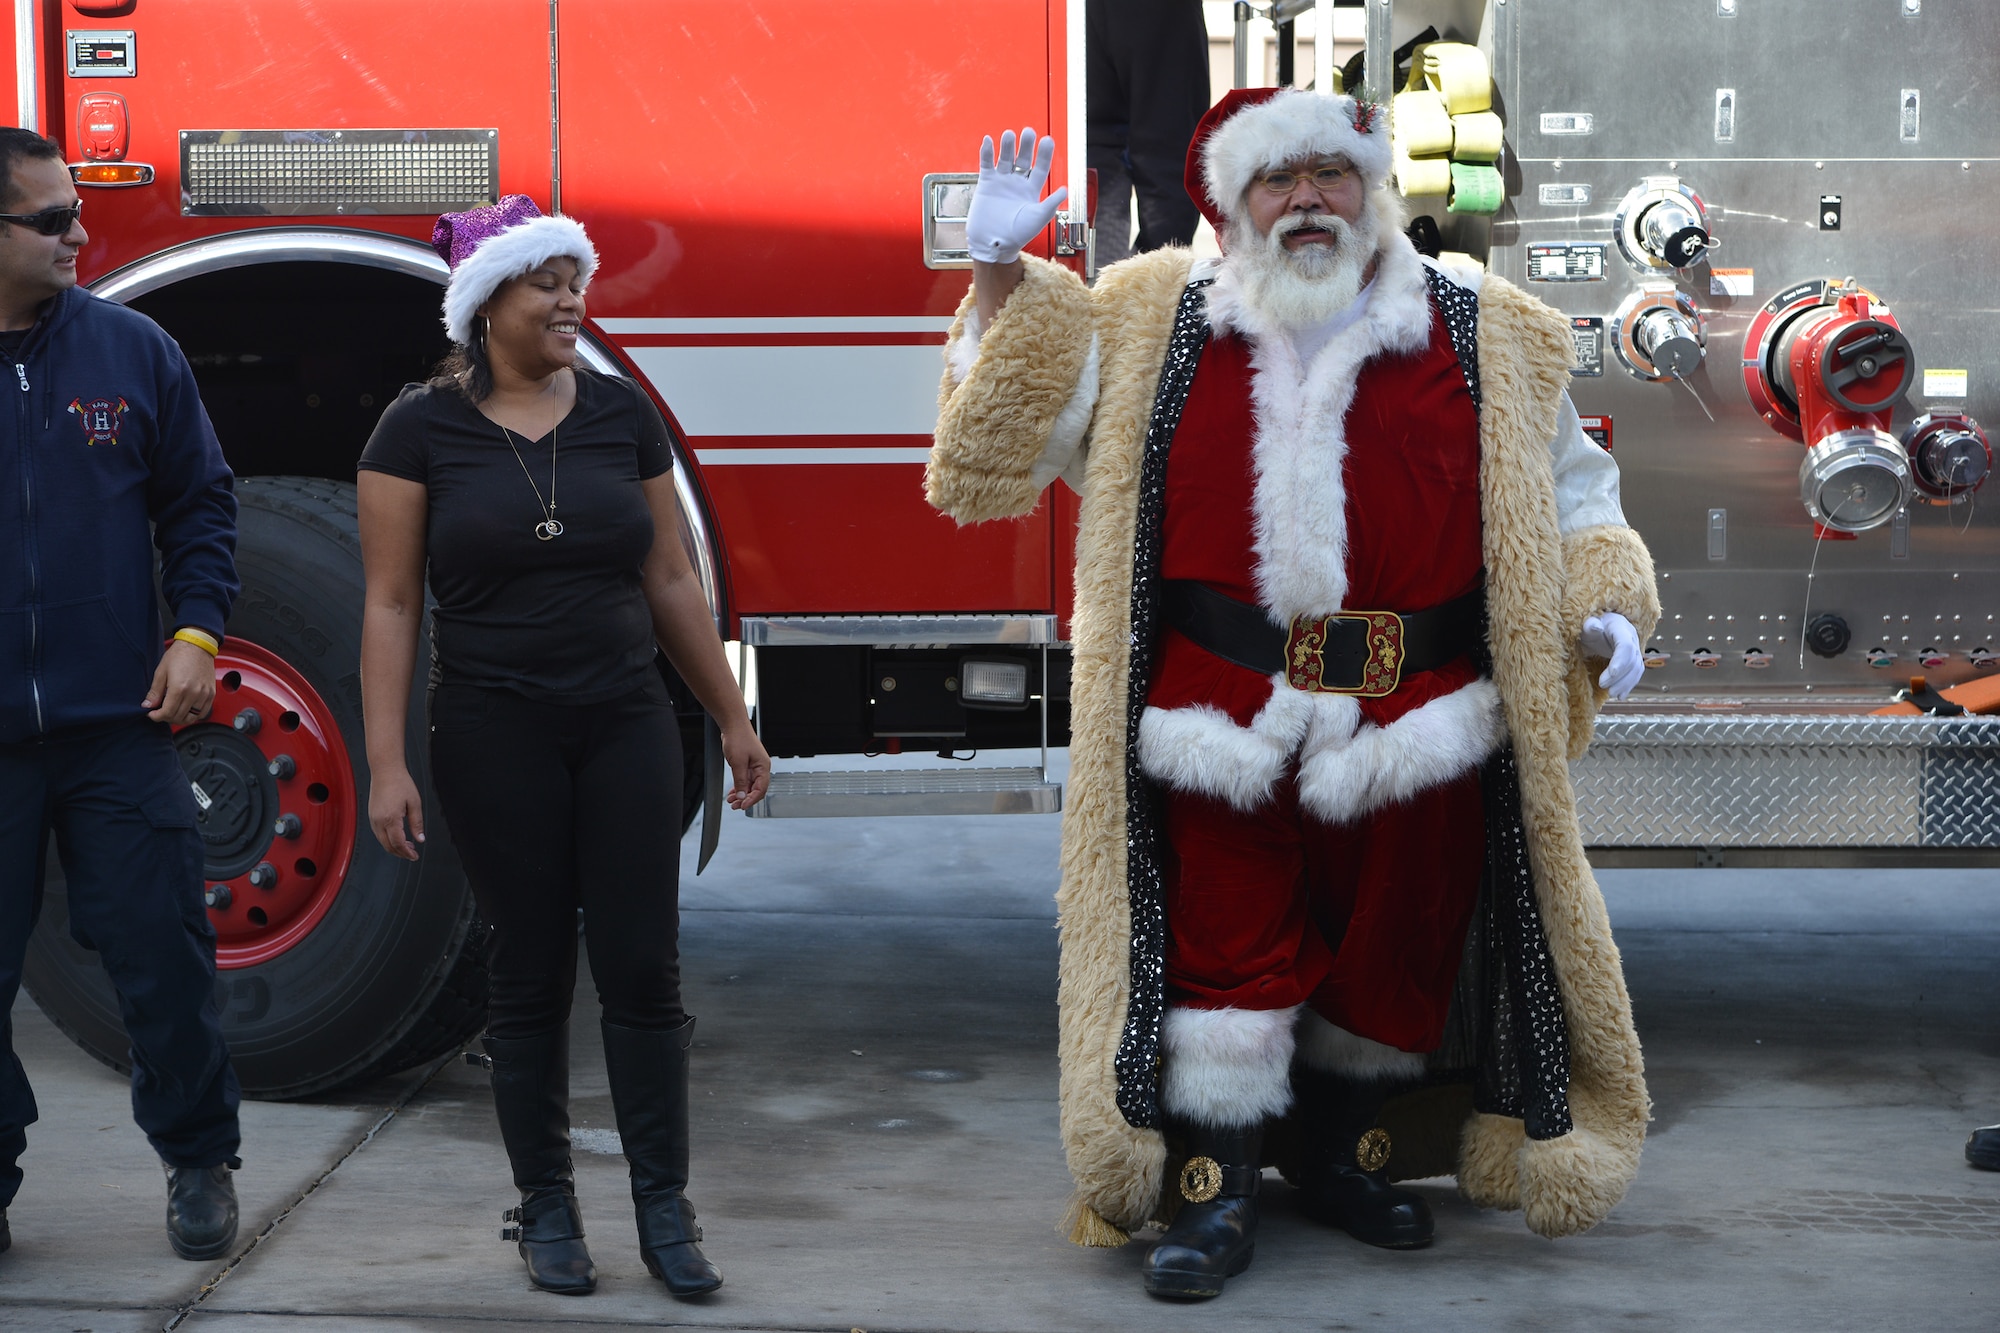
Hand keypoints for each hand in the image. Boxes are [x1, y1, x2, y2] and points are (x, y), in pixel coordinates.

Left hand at [144, 639, 216, 724]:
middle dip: (166, 717)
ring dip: (179, 718)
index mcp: (179, 688)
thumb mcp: (161, 672)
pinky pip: (203, 713)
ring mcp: (204, 694)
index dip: (156, 716)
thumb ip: (155, 692)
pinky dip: (193, 715)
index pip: (167, 712)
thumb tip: (148, 705)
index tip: (151, 714)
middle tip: (160, 712)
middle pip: (178, 716)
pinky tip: (185, 710)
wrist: (198, 646)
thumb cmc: (179, 655)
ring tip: (172, 712)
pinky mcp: (211, 694)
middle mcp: (194, 693)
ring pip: (191, 717)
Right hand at [368, 766, 425, 859]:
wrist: (385, 771)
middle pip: (388, 846)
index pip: (398, 843)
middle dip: (401, 853)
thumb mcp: (415, 803)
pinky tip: (397, 837)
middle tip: (412, 854)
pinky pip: (378, 834)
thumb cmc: (400, 783)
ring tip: (407, 846)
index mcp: (390, 818)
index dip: (407, 853)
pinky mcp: (371, 816)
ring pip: (382, 841)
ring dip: (394, 847)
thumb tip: (420, 838)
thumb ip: (417, 823)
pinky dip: (388, 839)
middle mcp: (378, 821)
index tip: (414, 856)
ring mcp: (372, 819)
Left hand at [721, 721, 770, 809]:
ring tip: (731, 801)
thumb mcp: (738, 762)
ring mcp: (754, 766)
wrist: (733, 725)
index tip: (742, 806)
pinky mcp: (747, 765)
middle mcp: (761, 768)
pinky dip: (739, 787)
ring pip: (750, 786)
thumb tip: (743, 796)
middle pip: (756, 789)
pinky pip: (745, 780)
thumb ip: (741, 781)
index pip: (761, 789)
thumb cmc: (738, 738)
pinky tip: (733, 793)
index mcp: (763, 767)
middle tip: (735, 806)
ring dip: (741, 794)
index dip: (751, 799)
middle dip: (746, 799)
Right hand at [968, 128, 1067, 264]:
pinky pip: (987, 164)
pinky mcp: (986, 184)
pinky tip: (989, 141)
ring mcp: (1002, 182)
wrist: (993, 244)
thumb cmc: (1017, 236)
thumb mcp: (1037, 219)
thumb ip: (1050, 203)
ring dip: (1007, 146)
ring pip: (1006, 158)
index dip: (1044, 154)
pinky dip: (987, 152)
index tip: (1047, 140)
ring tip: (1009, 135)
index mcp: (1032, 190)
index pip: (1040, 168)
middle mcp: (1018, 184)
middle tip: (1028, 132)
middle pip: (1023, 159)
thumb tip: (1065, 190)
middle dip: (1026, 146)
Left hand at [1580, 611, 1644, 699]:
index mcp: (1621, 627)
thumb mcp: (1587, 623)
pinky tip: (1621, 695)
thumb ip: (1590, 625)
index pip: (1626, 646)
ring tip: (1611, 694)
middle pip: (1632, 660)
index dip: (1620, 662)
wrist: (1600, 625)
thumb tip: (1594, 626)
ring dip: (1625, 683)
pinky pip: (1636, 673)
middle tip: (1604, 686)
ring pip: (1637, 668)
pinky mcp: (1633, 659)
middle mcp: (1632, 638)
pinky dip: (1629, 685)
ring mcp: (1635, 649)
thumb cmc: (1592, 625)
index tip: (1610, 675)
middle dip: (1619, 676)